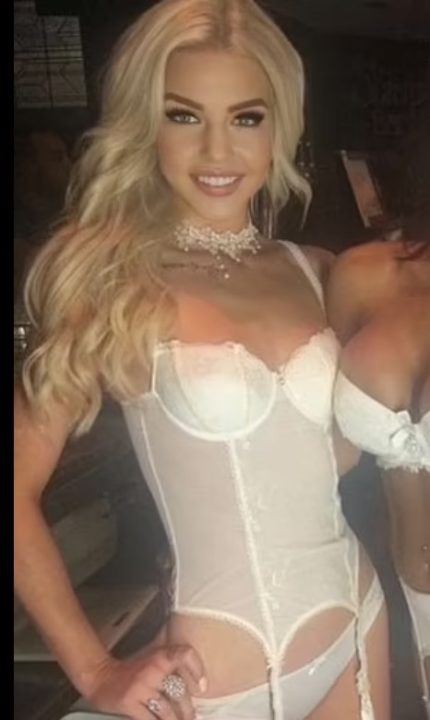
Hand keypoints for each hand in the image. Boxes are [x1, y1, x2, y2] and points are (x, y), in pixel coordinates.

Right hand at [85, 645, 205, 719]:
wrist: (101, 677)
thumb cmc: (132, 670)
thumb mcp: (152, 657)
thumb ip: (172, 661)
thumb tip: (197, 671)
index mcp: (160, 656)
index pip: (185, 654)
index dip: (197, 669)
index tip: (202, 688)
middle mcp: (153, 669)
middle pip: (180, 692)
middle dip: (188, 710)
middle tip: (193, 718)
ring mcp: (141, 687)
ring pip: (168, 710)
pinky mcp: (130, 703)